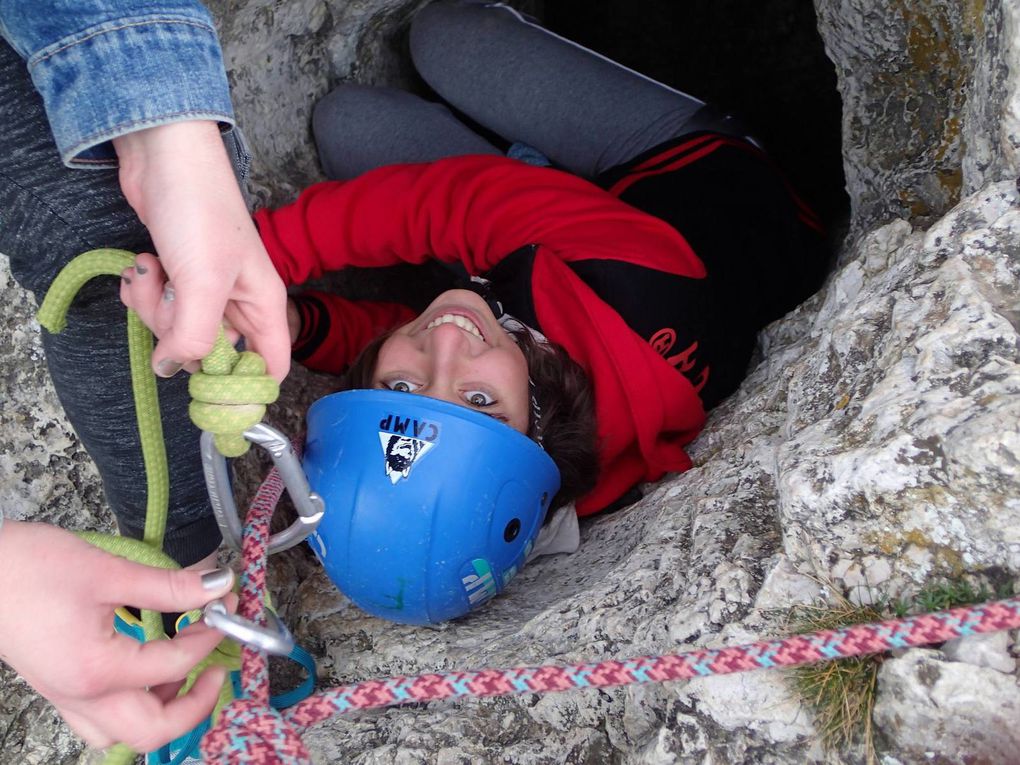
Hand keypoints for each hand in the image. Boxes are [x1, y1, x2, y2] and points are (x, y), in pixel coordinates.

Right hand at [0, 521, 236, 751]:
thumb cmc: (28, 568)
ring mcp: (68, 698)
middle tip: (217, 664)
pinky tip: (148, 673)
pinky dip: (134, 706)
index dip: (211, 635)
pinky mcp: (60, 688)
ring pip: (127, 731)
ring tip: (185, 667)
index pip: (175, 664)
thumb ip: (168, 586)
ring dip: (165, 709)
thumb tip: (217, 585)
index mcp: (97, 670)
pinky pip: (103, 720)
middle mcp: (82, 697)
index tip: (227, 606)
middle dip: (196, 703)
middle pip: (154, 730)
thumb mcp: (108, 571)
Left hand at [113, 121, 290, 381]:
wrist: (164, 154)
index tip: (210, 392)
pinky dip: (141, 290)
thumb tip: (171, 371)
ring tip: (152, 269)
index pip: (269, 367)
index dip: (244, 387)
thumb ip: (194, 336)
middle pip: (210, 354)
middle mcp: (236, 303)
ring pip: (176, 330)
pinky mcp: (175, 275)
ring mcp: (203, 289)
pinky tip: (142, 264)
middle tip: (169, 298)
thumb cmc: (200, 211)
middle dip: (178, 333)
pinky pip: (156, 306)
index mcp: (261, 307)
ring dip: (152, 307)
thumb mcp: (203, 282)